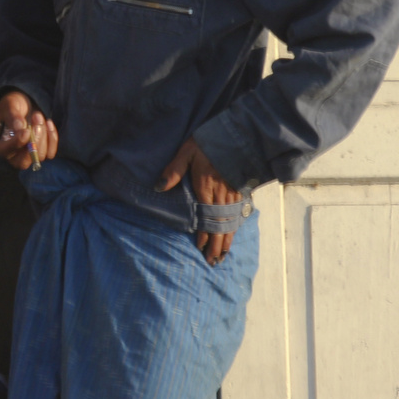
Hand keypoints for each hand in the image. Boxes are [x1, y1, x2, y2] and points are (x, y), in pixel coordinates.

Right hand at [0, 90, 58, 170]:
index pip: (6, 152)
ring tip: (38, 116)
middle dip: (34, 143)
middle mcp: (11, 154)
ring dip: (43, 135)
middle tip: (36, 119)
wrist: (24, 104)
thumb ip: (13, 116)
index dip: (17, 143)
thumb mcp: (9, 105)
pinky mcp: (40, 151)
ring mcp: (27, 155)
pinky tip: (48, 123)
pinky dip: (52, 138)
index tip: (26, 130)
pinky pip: (50, 153)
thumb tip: (20, 127)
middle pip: (23, 162)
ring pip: (39, 156)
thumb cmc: (12, 105)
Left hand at [158, 138, 238, 264]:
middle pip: (218, 225)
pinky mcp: (239, 190)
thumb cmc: (206, 143)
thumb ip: (174, 170)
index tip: (201, 249)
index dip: (204, 234)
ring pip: (229, 222)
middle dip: (216, 245)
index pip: (204, 217)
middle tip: (213, 262)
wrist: (234, 135)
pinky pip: (236, 214)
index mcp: (205, 187)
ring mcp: (231, 193)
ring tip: (222, 256)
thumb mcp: (186, 152)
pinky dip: (234, 227)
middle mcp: (220, 194)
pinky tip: (232, 235)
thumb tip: (159, 187)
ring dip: (226, 240)